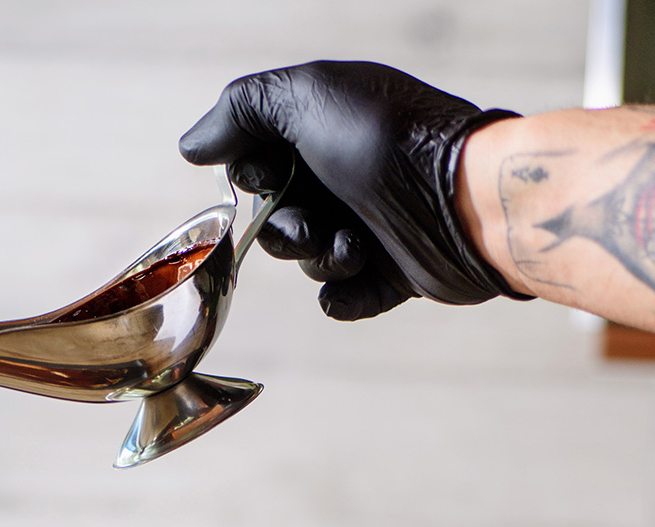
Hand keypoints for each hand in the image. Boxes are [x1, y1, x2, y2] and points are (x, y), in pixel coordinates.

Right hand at [180, 61, 528, 319]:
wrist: (463, 203)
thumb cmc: (388, 143)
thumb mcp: (307, 98)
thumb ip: (241, 109)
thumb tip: (191, 146)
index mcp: (322, 131)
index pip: (255, 163)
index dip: (254, 176)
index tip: (272, 174)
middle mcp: (342, 178)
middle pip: (274, 221)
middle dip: (286, 230)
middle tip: (315, 226)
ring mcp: (367, 226)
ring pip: (305, 262)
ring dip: (321, 259)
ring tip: (357, 248)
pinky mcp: (389, 275)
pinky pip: (339, 301)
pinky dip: (345, 296)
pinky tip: (365, 277)